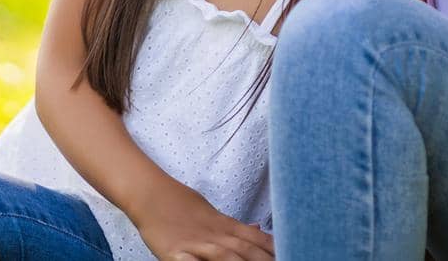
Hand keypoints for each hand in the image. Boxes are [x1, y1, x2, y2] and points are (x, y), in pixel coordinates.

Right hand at [131, 181, 273, 260]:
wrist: (151, 194)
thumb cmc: (181, 205)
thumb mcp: (213, 214)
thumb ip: (236, 227)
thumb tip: (259, 229)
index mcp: (226, 226)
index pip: (258, 240)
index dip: (275, 249)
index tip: (296, 251)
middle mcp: (216, 236)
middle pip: (247, 252)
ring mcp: (197, 245)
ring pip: (227, 258)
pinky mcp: (176, 254)